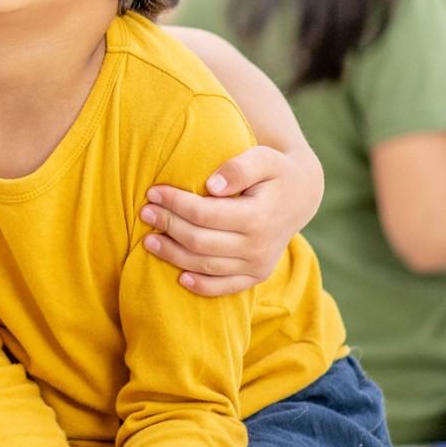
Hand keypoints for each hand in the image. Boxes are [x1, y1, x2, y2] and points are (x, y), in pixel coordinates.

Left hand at [140, 144, 294, 296]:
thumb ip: (239, 168)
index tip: (153, 192)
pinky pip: (225, 288)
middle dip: (168, 226)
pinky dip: (201, 286)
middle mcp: (259, 246)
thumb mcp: (263, 158)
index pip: (204, 214)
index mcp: (258, 217)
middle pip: (200, 241)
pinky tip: (179, 278)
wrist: (301, 196)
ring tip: (148, 240)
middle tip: (145, 212)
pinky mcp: (256, 275)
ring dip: (173, 255)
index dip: (175, 204)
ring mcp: (258, 265)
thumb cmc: (275, 172)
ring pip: (206, 266)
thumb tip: (211, 185)